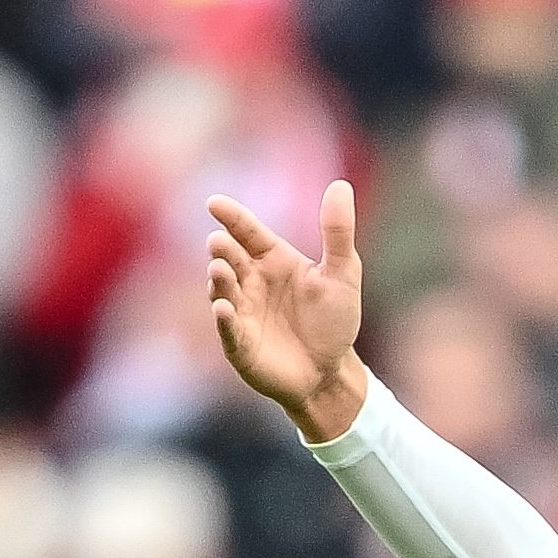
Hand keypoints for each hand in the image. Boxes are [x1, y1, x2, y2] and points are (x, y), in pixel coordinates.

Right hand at [207, 181, 367, 440]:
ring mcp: (242, 311)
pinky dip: (224, 318)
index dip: (232, 217)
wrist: (330, 372)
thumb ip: (338, 232)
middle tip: (219, 242)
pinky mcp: (240, 343)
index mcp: (272, 260)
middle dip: (222, 250)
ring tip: (219, 270)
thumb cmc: (333, 321)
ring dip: (219, 280)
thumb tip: (341, 185)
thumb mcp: (343, 274)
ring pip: (223, 290)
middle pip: (230, 258)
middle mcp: (251, 282)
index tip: (214, 203)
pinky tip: (222, 307)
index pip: (248, 232)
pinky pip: (229, 328)